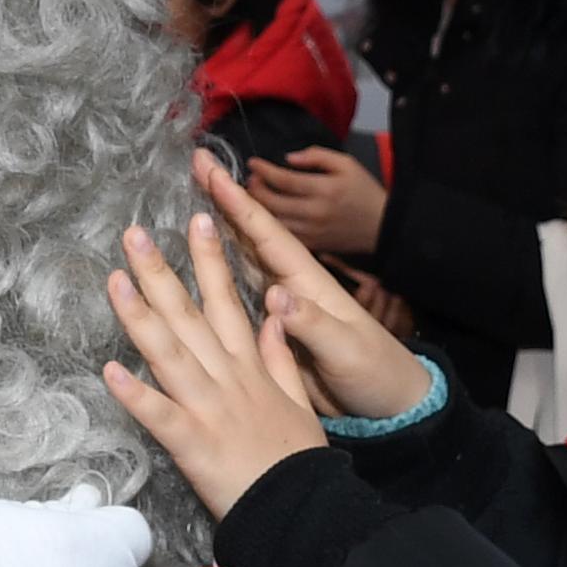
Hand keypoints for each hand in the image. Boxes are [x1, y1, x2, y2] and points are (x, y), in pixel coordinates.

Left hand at [102, 208, 335, 517]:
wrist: (304, 508)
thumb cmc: (296, 460)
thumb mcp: (298, 401)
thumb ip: (282, 356)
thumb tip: (276, 315)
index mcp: (250, 368)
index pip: (227, 302)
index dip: (211, 260)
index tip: (197, 219)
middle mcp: (226, 379)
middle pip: (189, 316)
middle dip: (161, 272)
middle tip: (133, 234)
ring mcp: (208, 408)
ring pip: (169, 354)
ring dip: (139, 316)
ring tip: (114, 281)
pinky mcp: (193, 444)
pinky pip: (160, 416)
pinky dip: (135, 395)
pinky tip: (109, 371)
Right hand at [195, 151, 434, 422]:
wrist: (384, 405)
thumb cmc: (373, 371)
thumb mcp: (346, 348)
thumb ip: (313, 323)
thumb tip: (276, 295)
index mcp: (309, 284)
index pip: (269, 235)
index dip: (240, 203)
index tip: (212, 171)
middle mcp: (289, 287)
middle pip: (250, 236)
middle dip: (222, 200)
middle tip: (195, 162)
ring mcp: (278, 308)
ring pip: (238, 261)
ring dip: (211, 232)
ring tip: (182, 200)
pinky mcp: (269, 332)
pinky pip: (234, 298)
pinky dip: (212, 278)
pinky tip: (188, 268)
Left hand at [244, 145, 388, 258]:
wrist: (383, 227)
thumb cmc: (364, 192)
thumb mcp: (347, 164)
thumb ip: (317, 155)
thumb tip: (289, 158)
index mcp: (325, 190)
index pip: (284, 180)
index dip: (263, 171)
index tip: (253, 163)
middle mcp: (315, 213)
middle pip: (273, 203)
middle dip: (255, 190)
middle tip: (250, 180)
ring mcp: (312, 233)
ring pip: (274, 222)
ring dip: (258, 209)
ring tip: (253, 196)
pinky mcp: (312, 246)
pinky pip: (283, 237)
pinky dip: (269, 226)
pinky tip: (264, 215)